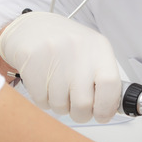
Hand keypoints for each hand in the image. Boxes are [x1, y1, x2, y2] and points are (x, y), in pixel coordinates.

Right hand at [0, 11, 120, 123]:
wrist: (31, 27)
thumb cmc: (65, 44)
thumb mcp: (91, 53)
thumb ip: (103, 79)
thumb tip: (110, 109)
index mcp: (99, 47)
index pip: (110, 84)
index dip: (107, 107)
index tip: (102, 115)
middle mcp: (78, 49)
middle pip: (83, 103)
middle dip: (81, 113)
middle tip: (77, 107)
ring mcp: (54, 54)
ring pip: (60, 105)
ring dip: (61, 105)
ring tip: (58, 88)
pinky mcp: (32, 61)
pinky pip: (41, 100)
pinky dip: (44, 100)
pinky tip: (45, 83)